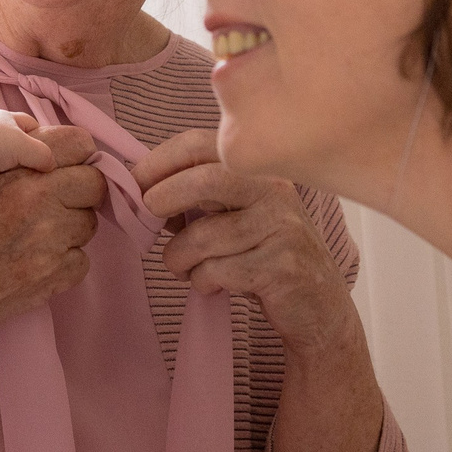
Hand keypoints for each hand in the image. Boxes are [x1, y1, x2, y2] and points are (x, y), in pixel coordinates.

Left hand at [0, 109, 57, 192]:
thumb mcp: (23, 143)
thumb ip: (42, 154)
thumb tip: (52, 166)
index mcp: (7, 121)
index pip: (32, 126)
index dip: (45, 138)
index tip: (55, 156)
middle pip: (21, 148)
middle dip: (31, 161)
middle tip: (46, 178)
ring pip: (9, 166)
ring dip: (18, 176)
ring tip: (33, 192)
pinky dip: (5, 187)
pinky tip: (14, 197)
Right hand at [0, 125, 105, 338]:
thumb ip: (20, 161)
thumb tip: (54, 153)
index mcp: (22, 174)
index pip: (80, 146)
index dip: (77, 155)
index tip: (71, 164)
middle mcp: (43, 206)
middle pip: (94, 186)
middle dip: (78, 191)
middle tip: (54, 201)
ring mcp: (52, 245)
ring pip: (87, 225)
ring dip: (69, 227)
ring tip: (35, 234)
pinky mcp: (53, 279)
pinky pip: (81, 262)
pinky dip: (64, 261)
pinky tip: (35, 260)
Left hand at [135, 128, 356, 358]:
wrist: (318, 306)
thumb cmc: (265, 255)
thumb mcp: (236, 216)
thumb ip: (198, 199)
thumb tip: (141, 191)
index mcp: (258, 170)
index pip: (202, 144)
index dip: (159, 160)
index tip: (134, 181)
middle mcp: (275, 191)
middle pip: (207, 179)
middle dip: (164, 197)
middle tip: (147, 217)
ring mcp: (282, 228)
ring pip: (204, 236)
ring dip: (178, 257)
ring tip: (183, 267)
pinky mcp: (281, 267)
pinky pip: (218, 270)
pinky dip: (201, 281)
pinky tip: (212, 285)